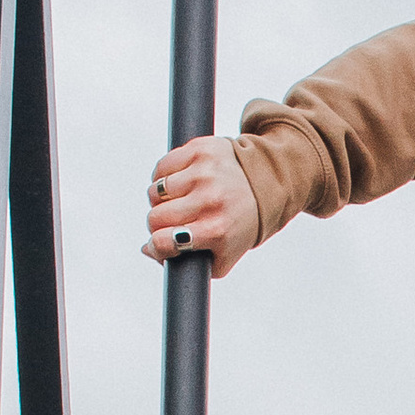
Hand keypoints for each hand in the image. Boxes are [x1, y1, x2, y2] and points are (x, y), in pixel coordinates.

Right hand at [143, 134, 259, 274]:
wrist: (266, 182)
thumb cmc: (240, 223)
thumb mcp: (224, 254)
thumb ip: (188, 264)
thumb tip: (147, 250)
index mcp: (216, 229)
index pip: (163, 241)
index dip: (156, 246)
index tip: (159, 243)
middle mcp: (210, 200)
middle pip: (155, 217)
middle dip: (158, 223)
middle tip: (173, 220)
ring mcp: (204, 173)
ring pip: (155, 191)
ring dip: (161, 199)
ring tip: (179, 200)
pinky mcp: (199, 150)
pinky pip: (161, 167)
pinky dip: (164, 176)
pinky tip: (179, 182)